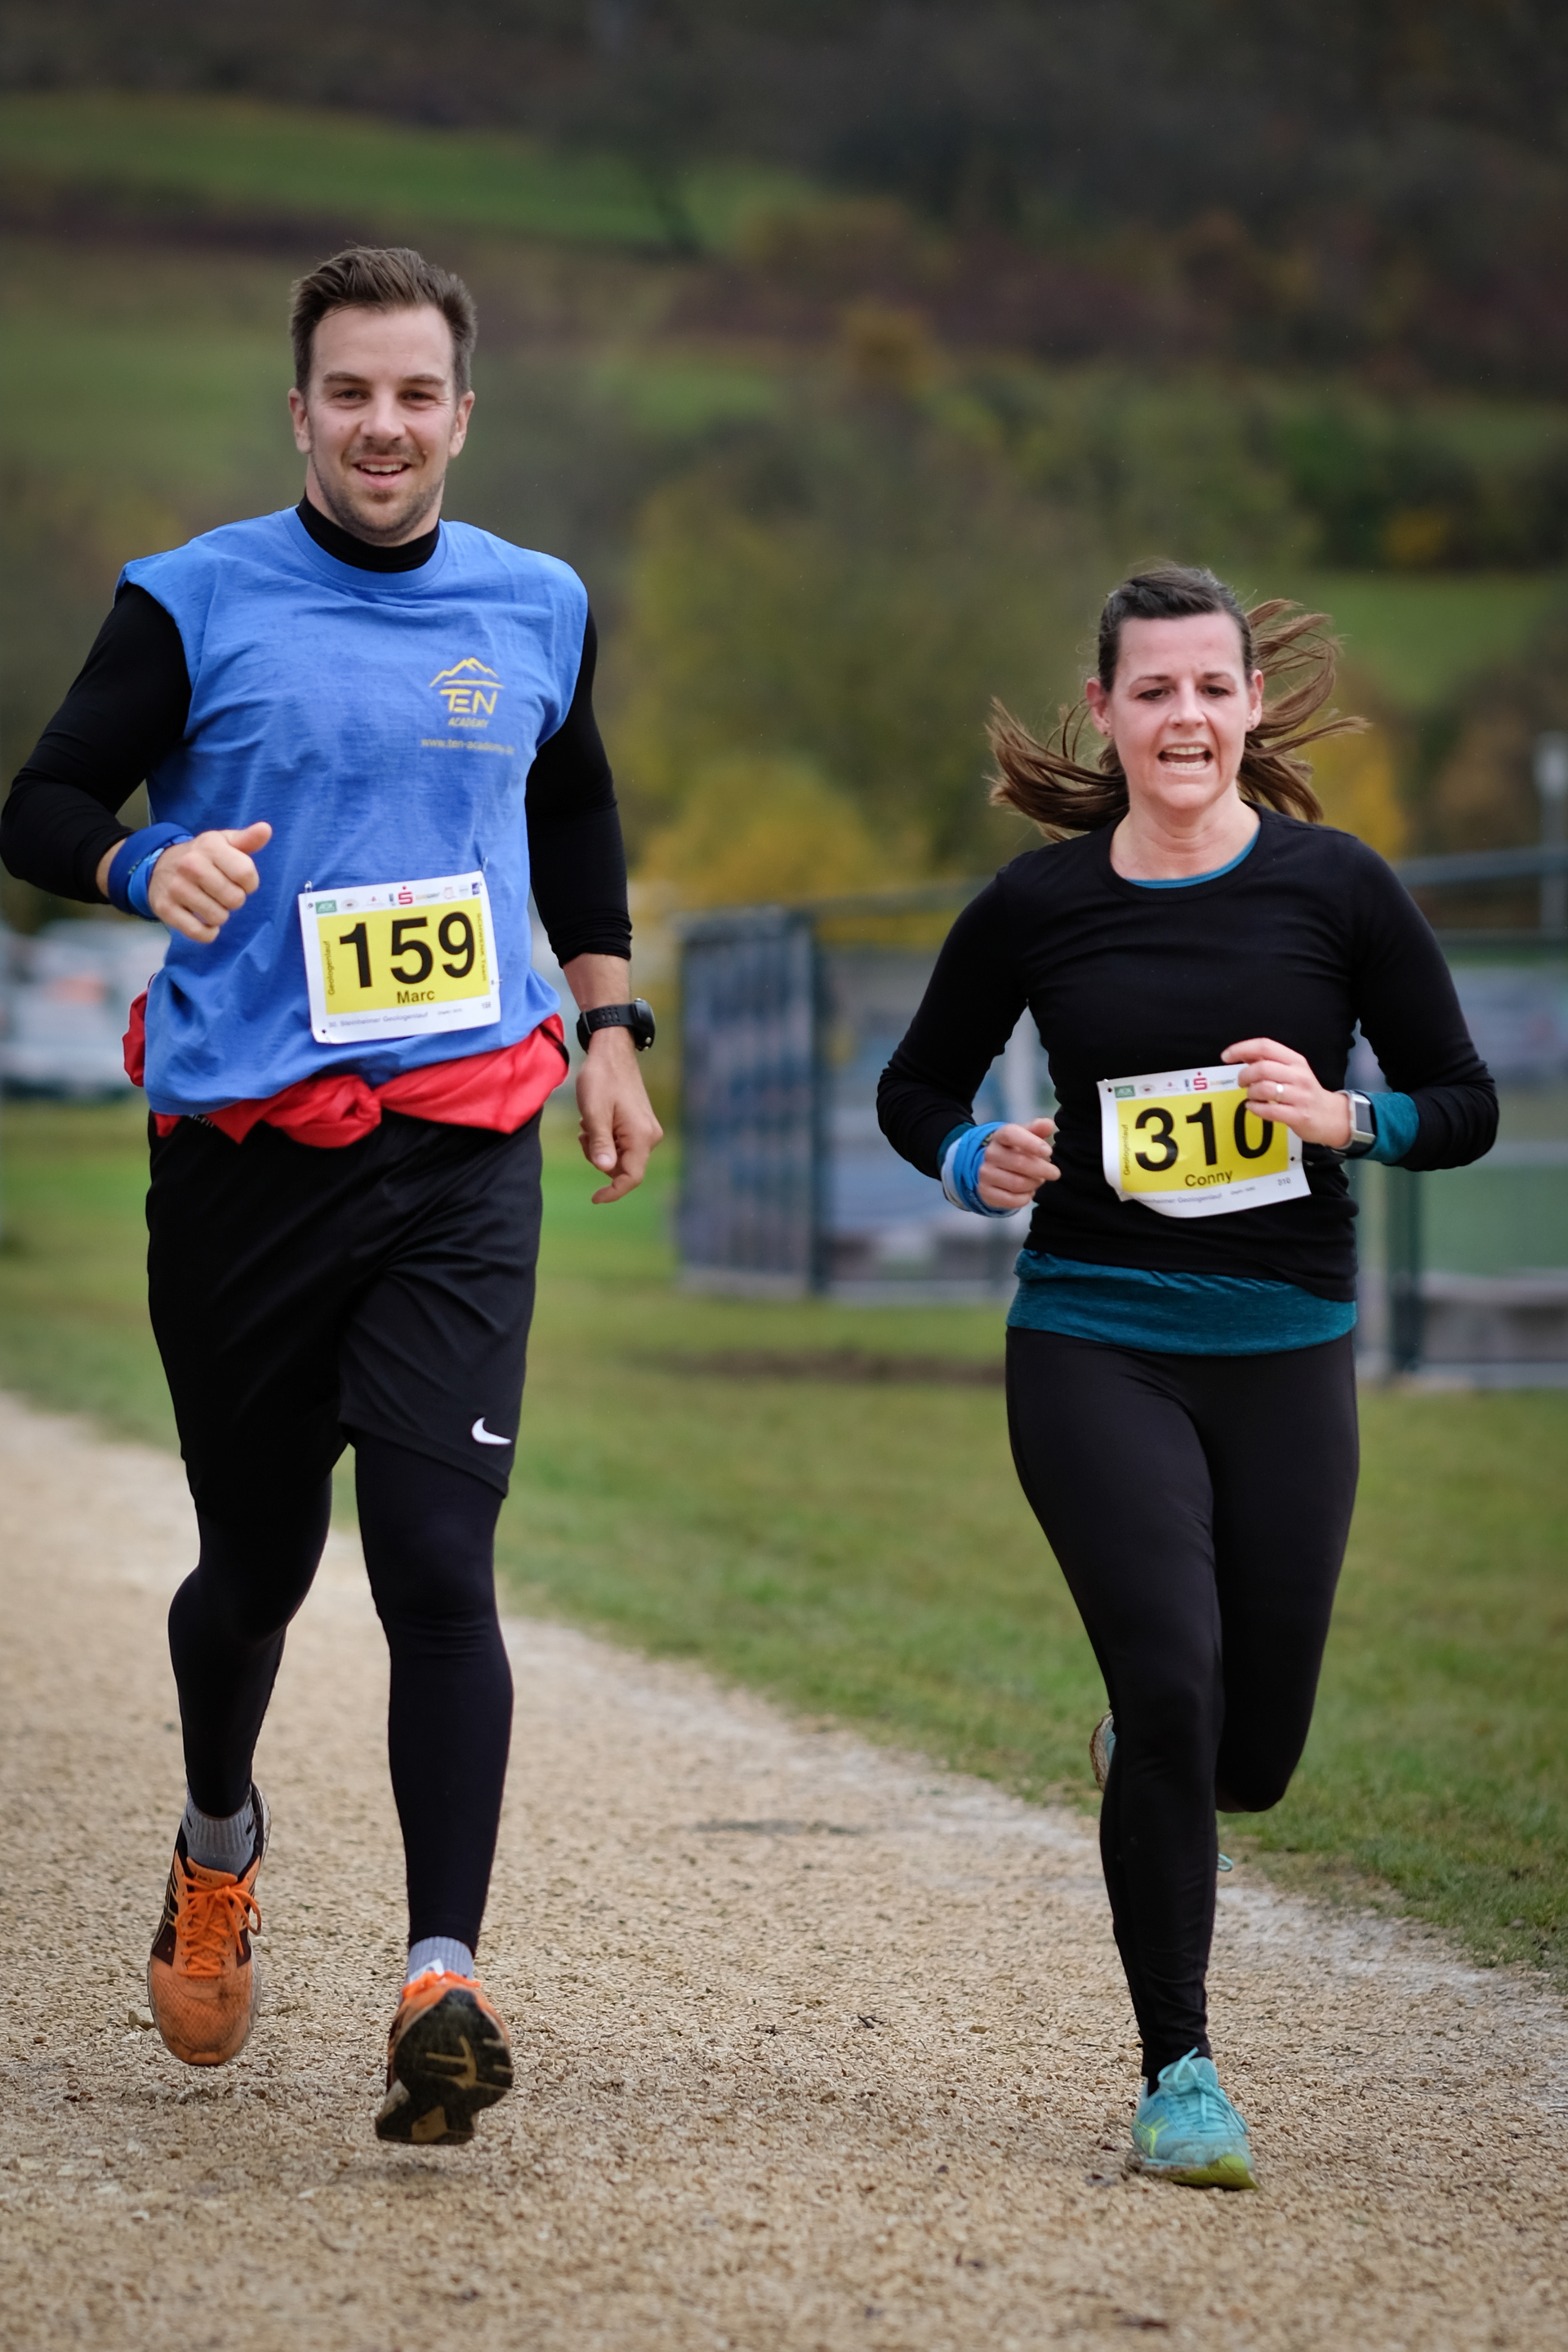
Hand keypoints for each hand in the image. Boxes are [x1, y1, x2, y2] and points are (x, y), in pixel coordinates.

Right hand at [146, 823, 272, 943]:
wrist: (159, 866)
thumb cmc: (202, 856)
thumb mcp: (224, 843)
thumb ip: (248, 839)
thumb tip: (266, 829)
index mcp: (209, 846)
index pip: (246, 874)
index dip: (250, 883)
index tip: (241, 881)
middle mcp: (191, 866)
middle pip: (234, 899)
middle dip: (234, 900)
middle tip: (223, 892)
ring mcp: (176, 888)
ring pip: (218, 917)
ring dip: (220, 915)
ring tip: (211, 902)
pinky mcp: (166, 909)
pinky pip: (198, 932)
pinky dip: (207, 932)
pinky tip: (205, 921)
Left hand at [576, 1028, 663, 1202]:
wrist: (612, 1051)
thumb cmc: (601, 1079)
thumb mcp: (594, 1112)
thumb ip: (599, 1143)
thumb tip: (604, 1169)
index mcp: (641, 1136)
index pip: (631, 1177)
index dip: (613, 1192)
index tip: (594, 1198)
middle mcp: (650, 1136)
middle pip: (624, 1168)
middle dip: (601, 1159)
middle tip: (584, 1134)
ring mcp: (647, 1130)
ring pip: (622, 1156)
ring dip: (601, 1147)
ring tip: (588, 1123)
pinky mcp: (641, 1124)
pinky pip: (623, 1144)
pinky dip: (607, 1138)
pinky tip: (597, 1119)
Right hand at [977, 1116, 1058, 1208]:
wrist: (993, 1169)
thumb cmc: (1016, 1151)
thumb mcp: (1026, 1137)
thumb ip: (1037, 1129)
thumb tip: (1049, 1123)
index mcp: (1000, 1136)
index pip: (1011, 1134)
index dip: (1031, 1142)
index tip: (1048, 1151)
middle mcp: (990, 1154)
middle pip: (1020, 1162)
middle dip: (1043, 1169)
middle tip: (1054, 1173)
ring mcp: (986, 1174)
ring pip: (1017, 1183)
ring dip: (1034, 1184)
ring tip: (1039, 1181)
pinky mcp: (986, 1192)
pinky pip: (1011, 1200)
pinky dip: (1025, 1198)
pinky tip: (1028, 1192)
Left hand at [1221, 1037, 1350, 1147]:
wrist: (1331, 1115)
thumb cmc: (1304, 1091)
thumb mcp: (1292, 1071)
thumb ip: (1268, 1061)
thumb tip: (1241, 1054)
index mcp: (1296, 1060)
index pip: (1265, 1046)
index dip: (1241, 1049)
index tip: (1226, 1056)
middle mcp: (1298, 1075)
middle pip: (1262, 1068)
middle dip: (1244, 1075)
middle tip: (1242, 1083)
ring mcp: (1299, 1096)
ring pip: (1264, 1089)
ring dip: (1250, 1093)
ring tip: (1252, 1096)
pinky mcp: (1298, 1116)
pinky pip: (1269, 1111)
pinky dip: (1255, 1109)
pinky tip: (1254, 1108)